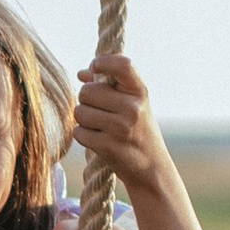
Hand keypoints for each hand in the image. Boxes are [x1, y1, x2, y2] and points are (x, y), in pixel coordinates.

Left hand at [71, 53, 171, 192]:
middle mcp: (133, 108)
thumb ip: (109, 84)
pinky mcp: (108, 147)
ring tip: (100, 126)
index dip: (103, 62)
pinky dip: (83, 135)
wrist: (151, 167)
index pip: (122, 65)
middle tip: (100, 110)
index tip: (94, 67)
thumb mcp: (132, 103)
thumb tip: (81, 74)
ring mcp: (121, 128)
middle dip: (87, 100)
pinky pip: (78, 132)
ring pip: (79, 112)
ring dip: (84, 119)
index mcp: (140, 92)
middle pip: (87, 91)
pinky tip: (98, 139)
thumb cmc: (137, 129)